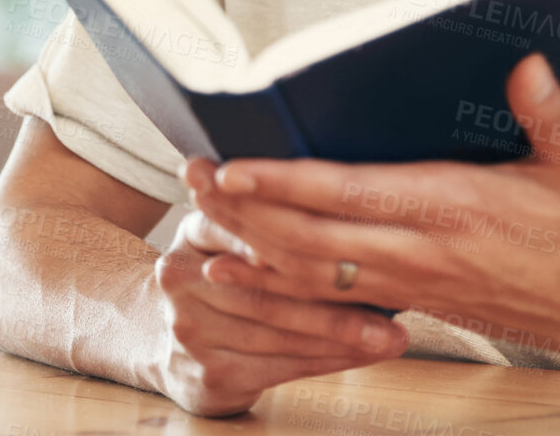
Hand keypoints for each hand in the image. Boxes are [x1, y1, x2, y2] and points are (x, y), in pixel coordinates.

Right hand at [144, 208, 408, 415]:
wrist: (164, 339)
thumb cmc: (223, 272)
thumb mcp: (232, 230)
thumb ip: (267, 207)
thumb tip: (346, 187)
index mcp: (195, 228)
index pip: (247, 222)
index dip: (289, 229)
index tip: (341, 233)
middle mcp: (181, 275)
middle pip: (268, 284)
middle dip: (335, 295)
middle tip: (395, 298)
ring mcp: (190, 328)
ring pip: (279, 330)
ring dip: (342, 334)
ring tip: (391, 335)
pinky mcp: (207, 372)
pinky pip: (279, 367)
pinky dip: (328, 362)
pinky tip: (362, 355)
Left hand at [183, 53, 559, 362]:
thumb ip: (547, 112)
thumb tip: (528, 65)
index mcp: (453, 207)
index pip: (352, 195)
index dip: (288, 184)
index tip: (239, 165)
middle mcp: (419, 250)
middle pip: (310, 238)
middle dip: (247, 209)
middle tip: (195, 176)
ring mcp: (407, 282)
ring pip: (307, 272)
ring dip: (248, 244)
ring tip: (198, 213)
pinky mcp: (404, 300)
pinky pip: (322, 300)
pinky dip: (270, 289)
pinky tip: (231, 274)